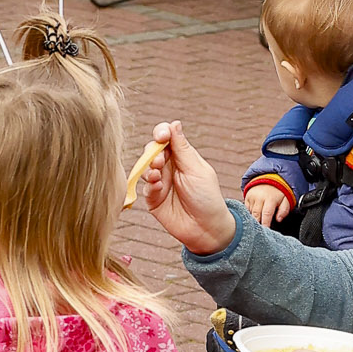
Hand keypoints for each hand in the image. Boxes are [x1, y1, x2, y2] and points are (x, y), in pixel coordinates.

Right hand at [142, 120, 236, 255]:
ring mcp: (160, 182)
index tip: (162, 135)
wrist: (207, 228)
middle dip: (153, 152)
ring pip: (145, 168)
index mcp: (182, 157)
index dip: (161, 132)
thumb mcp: (196, 170)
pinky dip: (149, 184)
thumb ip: (182, 148)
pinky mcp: (153, 199)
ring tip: (157, 173)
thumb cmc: (207, 197)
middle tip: (160, 159)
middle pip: (152, 151)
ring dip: (149, 167)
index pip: (166, 137)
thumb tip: (174, 123)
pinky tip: (157, 185)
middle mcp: (169, 167)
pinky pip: (144, 188)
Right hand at [244, 184, 291, 228]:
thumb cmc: (278, 192)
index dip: (265, 224)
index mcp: (270, 199)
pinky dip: (250, 214)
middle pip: (256, 215)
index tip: (265, 231)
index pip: (266, 214)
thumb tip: (278, 219)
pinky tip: (256, 215)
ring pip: (251, 213)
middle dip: (258, 224)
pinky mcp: (247, 198)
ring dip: (254, 219)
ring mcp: (252, 197)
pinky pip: (247, 210)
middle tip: (260, 231)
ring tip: (259, 222)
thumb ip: (284, 210)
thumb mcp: (286, 200)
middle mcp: (259, 198)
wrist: (269, 179)